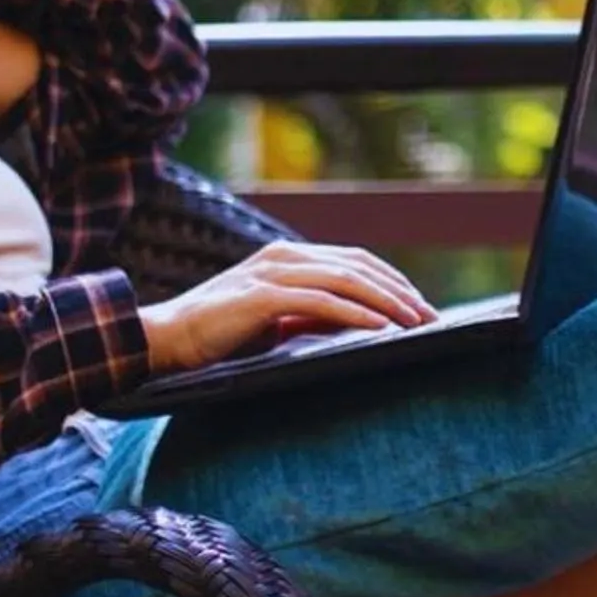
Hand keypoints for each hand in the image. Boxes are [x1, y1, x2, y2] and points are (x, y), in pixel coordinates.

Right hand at [136, 239, 438, 375]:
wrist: (166, 339)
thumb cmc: (219, 335)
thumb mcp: (275, 322)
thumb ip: (311, 316)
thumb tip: (359, 326)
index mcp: (288, 257)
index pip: (354, 261)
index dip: (391, 281)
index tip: (419, 306)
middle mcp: (284, 256)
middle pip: (358, 266)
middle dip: (400, 291)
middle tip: (430, 317)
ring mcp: (273, 273)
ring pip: (346, 280)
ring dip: (387, 302)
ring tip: (415, 322)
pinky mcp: (263, 297)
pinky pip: (322, 302)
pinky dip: (356, 314)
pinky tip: (381, 327)